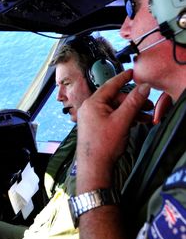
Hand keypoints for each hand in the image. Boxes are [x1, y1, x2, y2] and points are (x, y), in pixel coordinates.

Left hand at [76, 69, 150, 189]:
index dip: (123, 78)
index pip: (110, 85)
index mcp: (93, 103)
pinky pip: (110, 117)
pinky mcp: (94, 126)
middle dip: (132, 101)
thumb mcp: (122, 121)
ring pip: (114, 109)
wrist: (94, 167)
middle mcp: (90, 108)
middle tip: (148, 105)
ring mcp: (91, 117)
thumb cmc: (104, 144)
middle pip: (114, 98)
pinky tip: (134, 123)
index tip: (132, 72)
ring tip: (145, 118)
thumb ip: (133, 102)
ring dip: (130, 112)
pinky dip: (122, 118)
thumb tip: (143, 87)